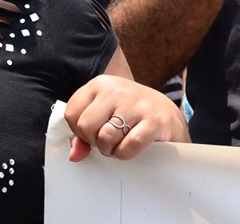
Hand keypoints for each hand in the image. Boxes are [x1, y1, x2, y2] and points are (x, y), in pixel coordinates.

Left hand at [64, 74, 188, 161]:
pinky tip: (128, 150)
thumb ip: (84, 132)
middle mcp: (116, 90)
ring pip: (105, 137)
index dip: (78, 131)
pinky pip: (129, 145)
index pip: (72, 113)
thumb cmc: (129, 112)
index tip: (91, 134)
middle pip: (85, 126)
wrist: (167, 111)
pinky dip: (124, 154)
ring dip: (109, 150)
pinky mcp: (154, 120)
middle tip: (105, 142)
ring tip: (116, 146)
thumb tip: (74, 155)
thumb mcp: (104, 113)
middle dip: (93, 141)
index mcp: (99, 84)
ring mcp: (136, 104)